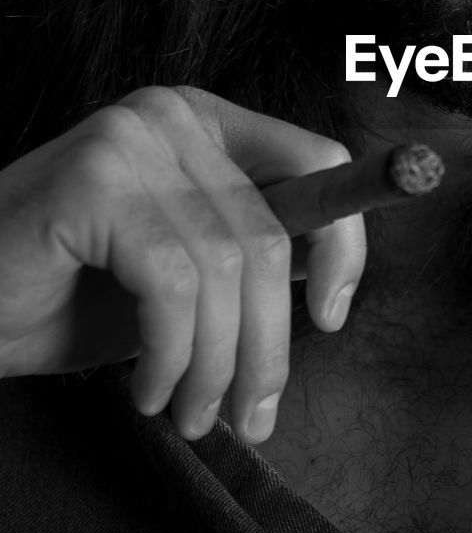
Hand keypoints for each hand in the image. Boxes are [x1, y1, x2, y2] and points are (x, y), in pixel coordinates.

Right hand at [0, 85, 365, 442]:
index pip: (318, 161)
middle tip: (254, 414)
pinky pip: (172, 284)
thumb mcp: (184, 275)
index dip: (343, 244)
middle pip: (273, 232)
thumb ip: (249, 260)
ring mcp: (131, 141)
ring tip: (193, 413)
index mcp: (205, 124)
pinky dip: (170, 355)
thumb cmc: (68, 294)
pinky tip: (145, 389)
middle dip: (270, 344)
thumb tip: (328, 284)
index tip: (331, 316)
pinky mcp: (94, 182)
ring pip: (226, 267)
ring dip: (218, 365)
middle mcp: (172, 117)